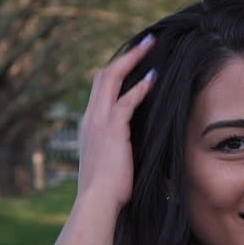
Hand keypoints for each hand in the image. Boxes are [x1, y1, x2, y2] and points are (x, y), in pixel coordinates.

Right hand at [76, 36, 155, 210]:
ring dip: (133, 60)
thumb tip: (136, 144)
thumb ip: (120, 147)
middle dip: (126, 56)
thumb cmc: (108, 190)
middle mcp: (91, 118)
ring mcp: (99, 122)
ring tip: (150, 46)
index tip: (135, 60)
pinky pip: (126, 101)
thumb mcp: (112, 162)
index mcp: (90, 124)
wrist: (97, 202)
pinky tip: (154, 78)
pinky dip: (140, 87)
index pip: (101, 88)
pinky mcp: (112, 130)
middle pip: (104, 75)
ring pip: (112, 79)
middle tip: (146, 42)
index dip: (118, 70)